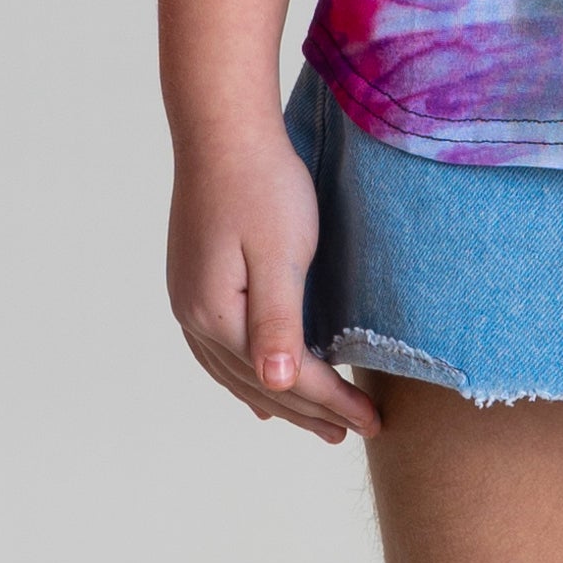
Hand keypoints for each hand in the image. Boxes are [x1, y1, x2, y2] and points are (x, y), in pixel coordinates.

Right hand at [168, 111, 378, 442]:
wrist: (221, 129)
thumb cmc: (262, 184)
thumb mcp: (280, 252)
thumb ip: (278, 321)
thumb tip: (274, 384)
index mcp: (219, 314)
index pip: (285, 376)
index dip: (332, 402)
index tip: (374, 422)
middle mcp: (195, 317)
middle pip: (260, 382)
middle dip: (309, 411)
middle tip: (353, 433)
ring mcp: (188, 301)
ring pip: (236, 372)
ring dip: (277, 400)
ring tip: (312, 423)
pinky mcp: (193, 283)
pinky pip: (217, 352)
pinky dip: (242, 377)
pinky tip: (257, 386)